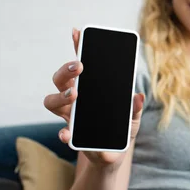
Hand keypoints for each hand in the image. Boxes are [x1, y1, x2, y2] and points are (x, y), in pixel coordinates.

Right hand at [43, 28, 144, 165]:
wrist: (113, 156)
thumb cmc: (121, 131)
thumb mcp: (132, 118)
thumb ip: (134, 107)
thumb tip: (138, 96)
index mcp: (91, 89)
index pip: (81, 63)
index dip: (78, 47)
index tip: (77, 32)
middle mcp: (75, 99)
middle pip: (60, 79)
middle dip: (66, 70)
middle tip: (79, 67)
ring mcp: (70, 116)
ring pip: (51, 100)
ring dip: (60, 96)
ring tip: (74, 96)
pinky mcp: (70, 134)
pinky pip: (62, 131)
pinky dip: (64, 132)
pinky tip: (68, 134)